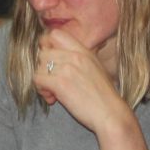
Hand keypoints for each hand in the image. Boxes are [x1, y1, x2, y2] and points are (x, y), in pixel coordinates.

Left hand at [36, 27, 149, 149]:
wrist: (111, 115)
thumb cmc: (104, 97)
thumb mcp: (96, 68)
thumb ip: (80, 59)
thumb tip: (62, 57)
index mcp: (83, 51)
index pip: (55, 34)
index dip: (46, 46)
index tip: (49, 60)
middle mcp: (75, 56)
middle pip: (42, 52)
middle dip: (43, 68)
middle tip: (51, 82)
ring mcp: (68, 68)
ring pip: (38, 66)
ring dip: (42, 81)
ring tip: (53, 93)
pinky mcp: (61, 83)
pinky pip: (38, 80)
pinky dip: (41, 90)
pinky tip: (53, 99)